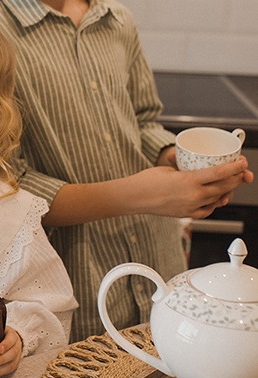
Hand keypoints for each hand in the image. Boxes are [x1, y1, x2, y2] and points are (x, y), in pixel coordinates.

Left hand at [0, 326, 21, 377]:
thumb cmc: (1, 334)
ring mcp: (15, 359)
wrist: (11, 341)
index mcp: (12, 336)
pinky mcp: (11, 367)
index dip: (6, 344)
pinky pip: (4, 373)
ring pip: (8, 367)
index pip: (11, 340)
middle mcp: (16, 348)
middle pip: (11, 355)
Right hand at [135, 156, 251, 218]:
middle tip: (241, 172)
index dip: (235, 168)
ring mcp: (191, 206)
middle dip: (236, 179)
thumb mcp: (170, 168)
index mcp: (189, 180)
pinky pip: (208, 210)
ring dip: (227, 191)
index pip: (220, 173)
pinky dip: (214, 203)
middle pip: (223, 187)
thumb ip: (187, 170)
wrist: (134, 197)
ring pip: (218, 199)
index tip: (242, 162)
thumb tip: (197, 164)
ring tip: (230, 184)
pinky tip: (216, 198)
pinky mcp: (187, 214)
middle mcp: (193, 195)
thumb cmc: (147, 180)